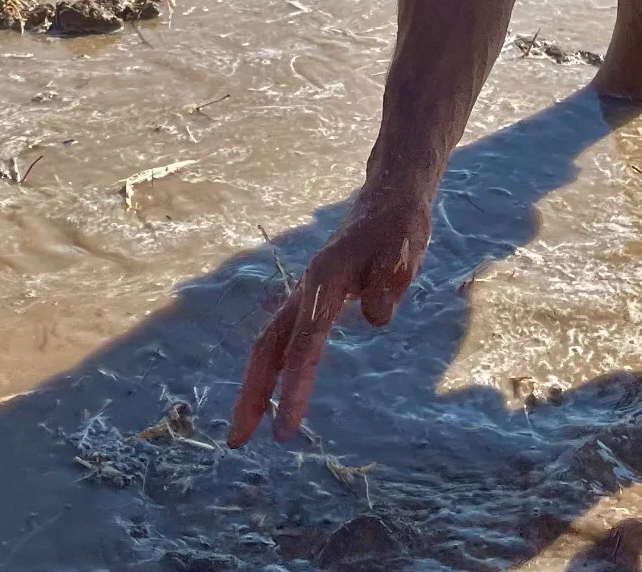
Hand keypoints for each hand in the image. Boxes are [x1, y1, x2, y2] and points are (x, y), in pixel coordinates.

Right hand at [228, 185, 433, 446]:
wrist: (390, 198)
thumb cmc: (399, 227)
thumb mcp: (403, 249)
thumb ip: (388, 281)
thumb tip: (374, 319)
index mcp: (325, 281)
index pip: (306, 343)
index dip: (294, 386)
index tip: (286, 429)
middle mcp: (307, 291)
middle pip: (269, 348)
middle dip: (252, 394)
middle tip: (238, 442)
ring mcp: (307, 296)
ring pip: (271, 345)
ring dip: (256, 386)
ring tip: (245, 429)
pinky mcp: (315, 300)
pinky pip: (285, 341)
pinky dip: (273, 370)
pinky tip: (273, 393)